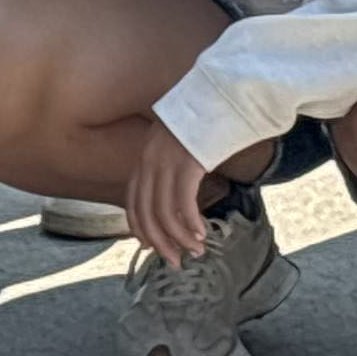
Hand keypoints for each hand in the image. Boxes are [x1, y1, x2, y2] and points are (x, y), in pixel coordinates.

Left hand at [126, 116, 224, 266]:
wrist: (223, 94)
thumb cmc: (206, 122)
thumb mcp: (179, 143)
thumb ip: (171, 166)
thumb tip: (178, 195)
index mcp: (144, 157)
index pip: (133, 200)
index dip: (140, 228)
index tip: (151, 247)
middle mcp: (150, 160)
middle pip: (145, 212)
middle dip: (160, 242)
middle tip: (175, 261)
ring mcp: (167, 161)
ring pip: (164, 213)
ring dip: (180, 238)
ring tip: (195, 250)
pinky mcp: (188, 163)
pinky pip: (184, 204)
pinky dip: (191, 224)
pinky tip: (202, 233)